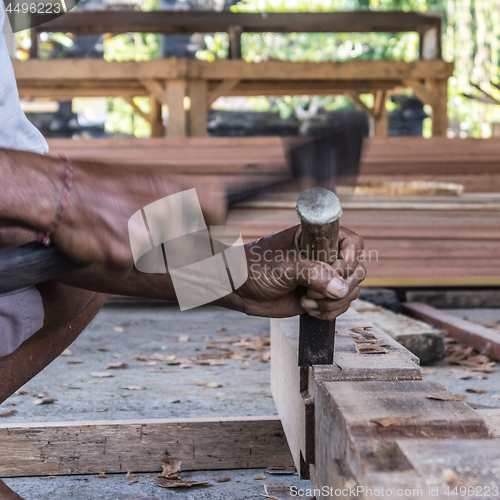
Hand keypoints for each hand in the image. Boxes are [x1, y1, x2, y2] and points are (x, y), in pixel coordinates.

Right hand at [52, 159, 225, 266]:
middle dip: (169, 246)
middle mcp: (164, 211)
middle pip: (185, 242)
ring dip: (138, 252)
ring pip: (153, 257)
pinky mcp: (124, 255)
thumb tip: (193, 213)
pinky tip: (99, 241)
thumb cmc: (94, 184)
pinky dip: (114, 259)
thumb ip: (168, 197)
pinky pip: (127, 266)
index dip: (215, 223)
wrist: (55, 192)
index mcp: (169, 187)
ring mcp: (145, 235)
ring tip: (114, 229)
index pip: (215, 206)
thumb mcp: (137, 179)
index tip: (214, 232)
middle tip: (143, 234)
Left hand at [229, 225, 364, 318]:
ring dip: (332, 302)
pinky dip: (329, 311)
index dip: (350, 259)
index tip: (335, 272)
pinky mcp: (319, 295)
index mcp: (317, 238)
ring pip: (350, 291)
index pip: (352, 243)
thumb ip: (313, 274)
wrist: (239, 289)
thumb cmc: (255, 267)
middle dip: (340, 286)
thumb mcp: (285, 267)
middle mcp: (324, 256)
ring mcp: (323, 277)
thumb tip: (340, 288)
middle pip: (356, 270)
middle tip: (314, 289)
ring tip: (306, 299)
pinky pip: (340, 306)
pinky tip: (308, 307)